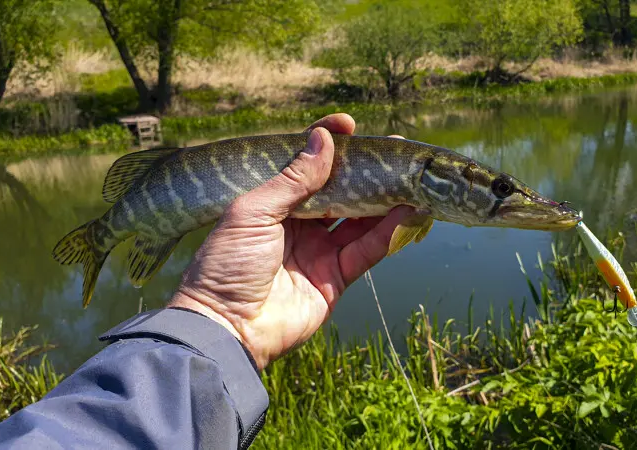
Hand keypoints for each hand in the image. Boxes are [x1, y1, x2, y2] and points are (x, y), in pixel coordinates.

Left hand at [168, 113, 414, 369]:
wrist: (226, 328)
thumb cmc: (227, 264)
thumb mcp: (253, 212)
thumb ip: (293, 179)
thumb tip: (324, 140)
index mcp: (271, 203)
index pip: (304, 165)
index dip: (327, 144)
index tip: (350, 126)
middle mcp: (298, 224)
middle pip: (339, 191)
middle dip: (364, 171)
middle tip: (394, 151)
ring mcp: (318, 251)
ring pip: (359, 219)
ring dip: (384, 200)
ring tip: (410, 178)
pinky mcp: (336, 278)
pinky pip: (367, 250)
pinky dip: (388, 232)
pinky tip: (408, 212)